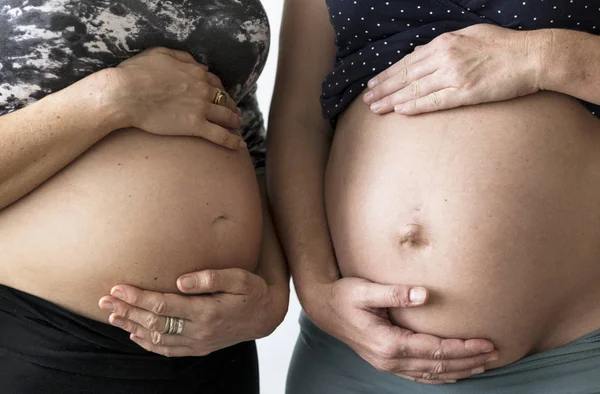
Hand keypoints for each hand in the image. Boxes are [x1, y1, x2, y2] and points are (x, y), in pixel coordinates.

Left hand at [98, 268, 287, 356]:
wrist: (267, 317)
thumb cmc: (253, 291)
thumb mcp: (239, 278)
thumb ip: (211, 277)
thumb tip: (181, 280)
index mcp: (206, 311)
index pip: (162, 306)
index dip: (137, 297)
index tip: (117, 288)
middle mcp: (199, 331)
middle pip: (153, 323)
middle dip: (127, 310)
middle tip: (104, 301)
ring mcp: (198, 342)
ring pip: (156, 338)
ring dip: (132, 327)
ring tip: (113, 316)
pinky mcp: (199, 348)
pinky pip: (168, 350)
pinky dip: (148, 344)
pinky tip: (134, 336)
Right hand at [103, 47, 244, 148]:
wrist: (124, 94)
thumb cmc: (135, 73)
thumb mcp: (160, 53)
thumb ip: (183, 57)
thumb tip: (202, 66)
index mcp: (195, 72)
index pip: (215, 82)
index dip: (220, 90)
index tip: (222, 96)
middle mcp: (202, 89)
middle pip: (224, 99)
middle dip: (232, 106)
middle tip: (235, 112)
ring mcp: (201, 108)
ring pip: (226, 116)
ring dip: (235, 121)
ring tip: (238, 125)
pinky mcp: (195, 126)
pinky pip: (220, 135)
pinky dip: (233, 141)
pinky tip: (240, 145)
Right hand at [300, 277, 497, 383]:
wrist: (323, 307)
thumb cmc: (344, 295)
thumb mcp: (366, 290)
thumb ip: (395, 293)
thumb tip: (424, 294)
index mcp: (388, 343)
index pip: (435, 349)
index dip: (463, 348)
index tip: (486, 342)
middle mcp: (389, 359)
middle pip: (438, 365)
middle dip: (468, 360)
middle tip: (495, 354)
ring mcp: (387, 364)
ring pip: (431, 374)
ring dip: (458, 370)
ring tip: (483, 365)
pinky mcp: (385, 362)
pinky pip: (419, 375)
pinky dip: (440, 376)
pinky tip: (453, 373)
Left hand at [363, 24, 541, 114]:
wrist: (532, 56)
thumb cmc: (503, 45)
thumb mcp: (470, 35)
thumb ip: (445, 44)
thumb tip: (421, 51)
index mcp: (445, 43)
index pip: (408, 61)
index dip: (388, 73)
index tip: (374, 83)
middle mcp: (445, 58)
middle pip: (406, 75)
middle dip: (383, 88)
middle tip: (366, 99)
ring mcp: (454, 75)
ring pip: (415, 89)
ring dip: (392, 99)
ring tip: (375, 108)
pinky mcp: (466, 92)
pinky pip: (434, 101)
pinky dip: (415, 105)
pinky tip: (400, 110)